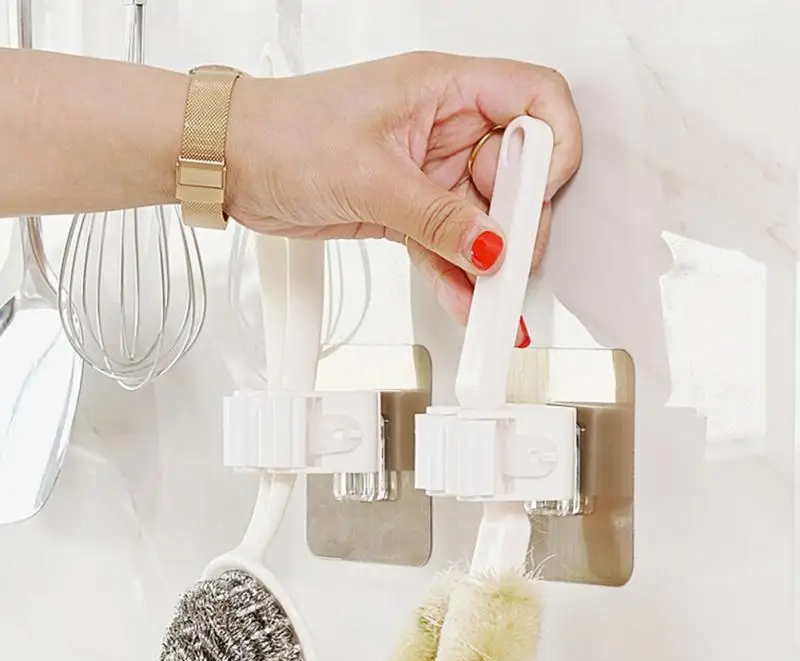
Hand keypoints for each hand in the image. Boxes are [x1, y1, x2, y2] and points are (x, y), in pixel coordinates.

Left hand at [227, 51, 581, 331]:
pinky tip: (466, 300)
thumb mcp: (369, 175)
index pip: (534, 99)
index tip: (536, 196)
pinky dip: (458, 275)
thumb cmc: (281, 134)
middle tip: (508, 260)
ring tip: (491, 297)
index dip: (550, 147)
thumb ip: (436, 216)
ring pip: (482, 219)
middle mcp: (443, 127)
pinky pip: (448, 245)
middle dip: (517, 221)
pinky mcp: (409, 209)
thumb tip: (489, 245)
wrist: (233, 163)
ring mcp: (428, 171)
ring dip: (489, 261)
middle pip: (515, 172)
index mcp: (443, 88)